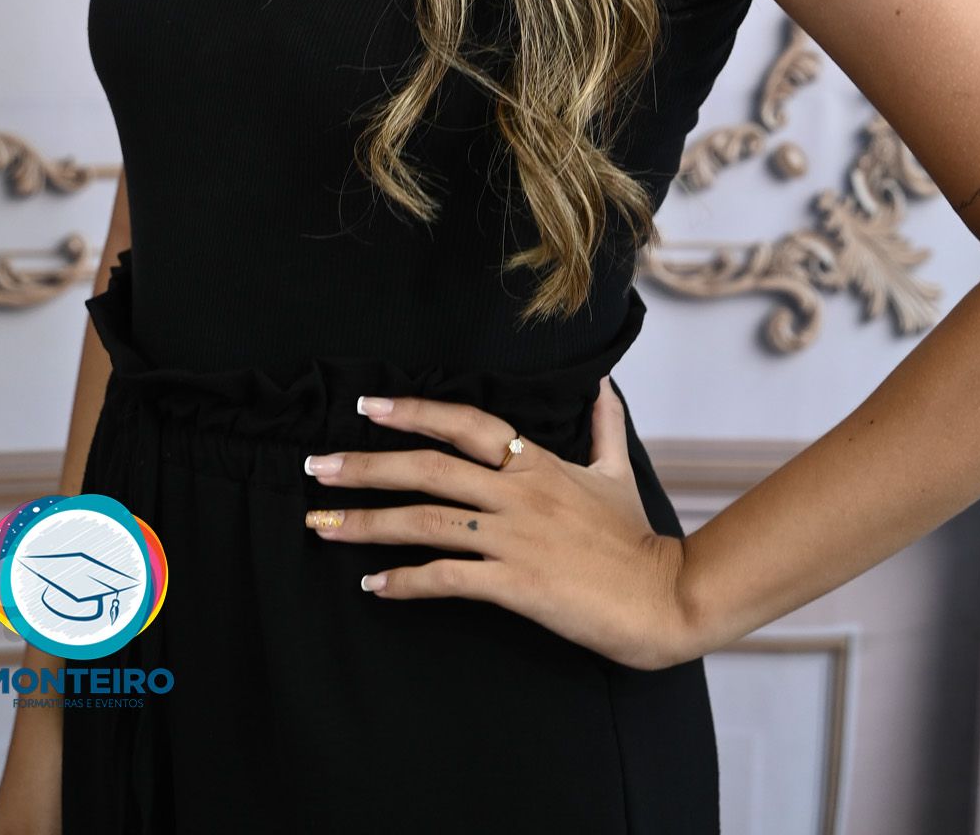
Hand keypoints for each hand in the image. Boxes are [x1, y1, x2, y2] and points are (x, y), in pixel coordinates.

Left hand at [302, 374, 694, 671]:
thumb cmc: (636, 537)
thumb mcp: (617, 471)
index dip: (414, 411)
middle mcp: (517, 492)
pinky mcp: (515, 585)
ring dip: (366, 522)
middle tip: (317, 467)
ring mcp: (513, 538)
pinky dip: (405, 583)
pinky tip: (374, 587)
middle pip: (428, 467)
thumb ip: (603, 426)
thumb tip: (603, 383)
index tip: (368, 406)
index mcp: (536, 463)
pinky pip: (447, 579)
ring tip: (321, 524)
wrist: (663, 596)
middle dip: (366, 465)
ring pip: (426, 521)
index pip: (464, 423)